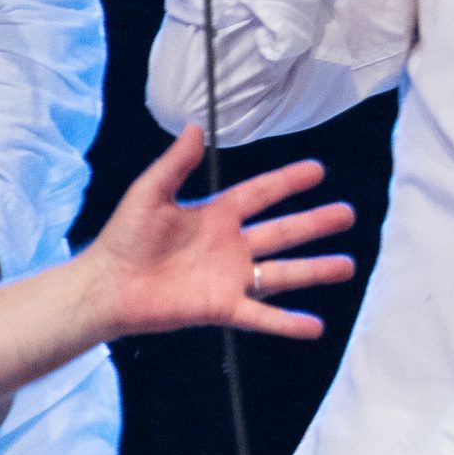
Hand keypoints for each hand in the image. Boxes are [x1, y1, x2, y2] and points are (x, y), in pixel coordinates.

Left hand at [77, 126, 355, 341]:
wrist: (104, 287)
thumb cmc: (122, 238)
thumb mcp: (149, 194)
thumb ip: (176, 164)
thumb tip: (197, 127)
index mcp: (216, 215)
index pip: (261, 194)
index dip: (289, 182)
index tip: (318, 170)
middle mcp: (231, 246)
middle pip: (284, 232)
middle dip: (316, 224)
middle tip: (348, 214)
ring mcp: (230, 278)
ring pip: (282, 273)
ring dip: (316, 270)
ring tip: (349, 267)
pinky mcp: (222, 307)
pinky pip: (261, 315)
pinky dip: (288, 323)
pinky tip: (316, 327)